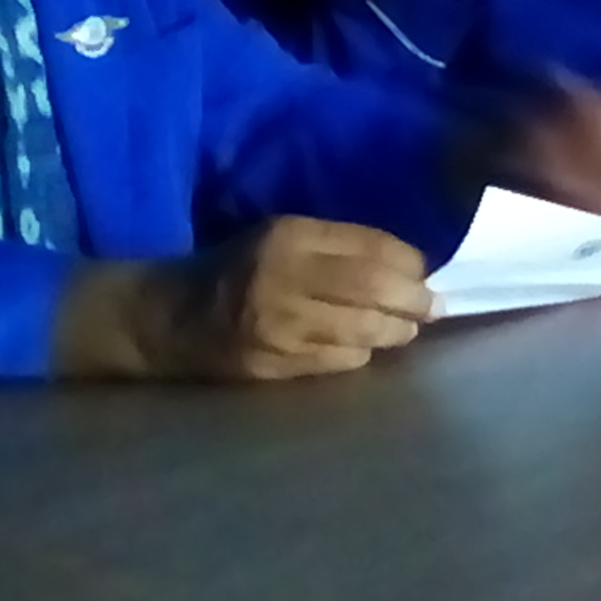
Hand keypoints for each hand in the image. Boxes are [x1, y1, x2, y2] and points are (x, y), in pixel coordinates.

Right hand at [142, 217, 433, 381]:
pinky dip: (360, 355)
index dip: (408, 261)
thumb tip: (407, 265)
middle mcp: (284, 277)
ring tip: (407, 329)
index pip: (368, 245)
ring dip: (395, 331)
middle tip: (434, 307)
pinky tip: (365, 349)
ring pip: (360, 330)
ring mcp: (277, 326)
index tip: (425, 270)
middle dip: (413, 299)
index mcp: (288, 236)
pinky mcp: (271, 365)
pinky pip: (336, 361)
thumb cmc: (233, 269)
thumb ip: (336, 246)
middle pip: (372, 288)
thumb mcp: (279, 238)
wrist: (166, 317)